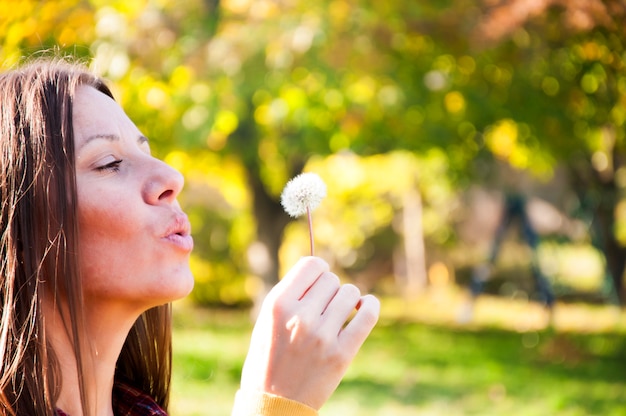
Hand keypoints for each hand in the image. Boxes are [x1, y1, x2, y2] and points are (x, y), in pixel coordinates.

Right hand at [239, 256, 379, 409]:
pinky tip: (366, 305)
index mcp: (277, 305)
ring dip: (346, 299)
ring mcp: (323, 336)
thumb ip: (289, 295)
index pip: (312, 265)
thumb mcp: (266, 322)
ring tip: (337, 314)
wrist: (274, 405)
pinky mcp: (342, 353)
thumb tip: (319, 269)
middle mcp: (300, 317)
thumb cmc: (268, 360)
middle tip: (322, 308)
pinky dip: (370, 305)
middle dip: (329, 290)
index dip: (318, 270)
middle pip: (331, 279)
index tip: (318, 281)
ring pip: (350, 293)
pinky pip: (368, 315)